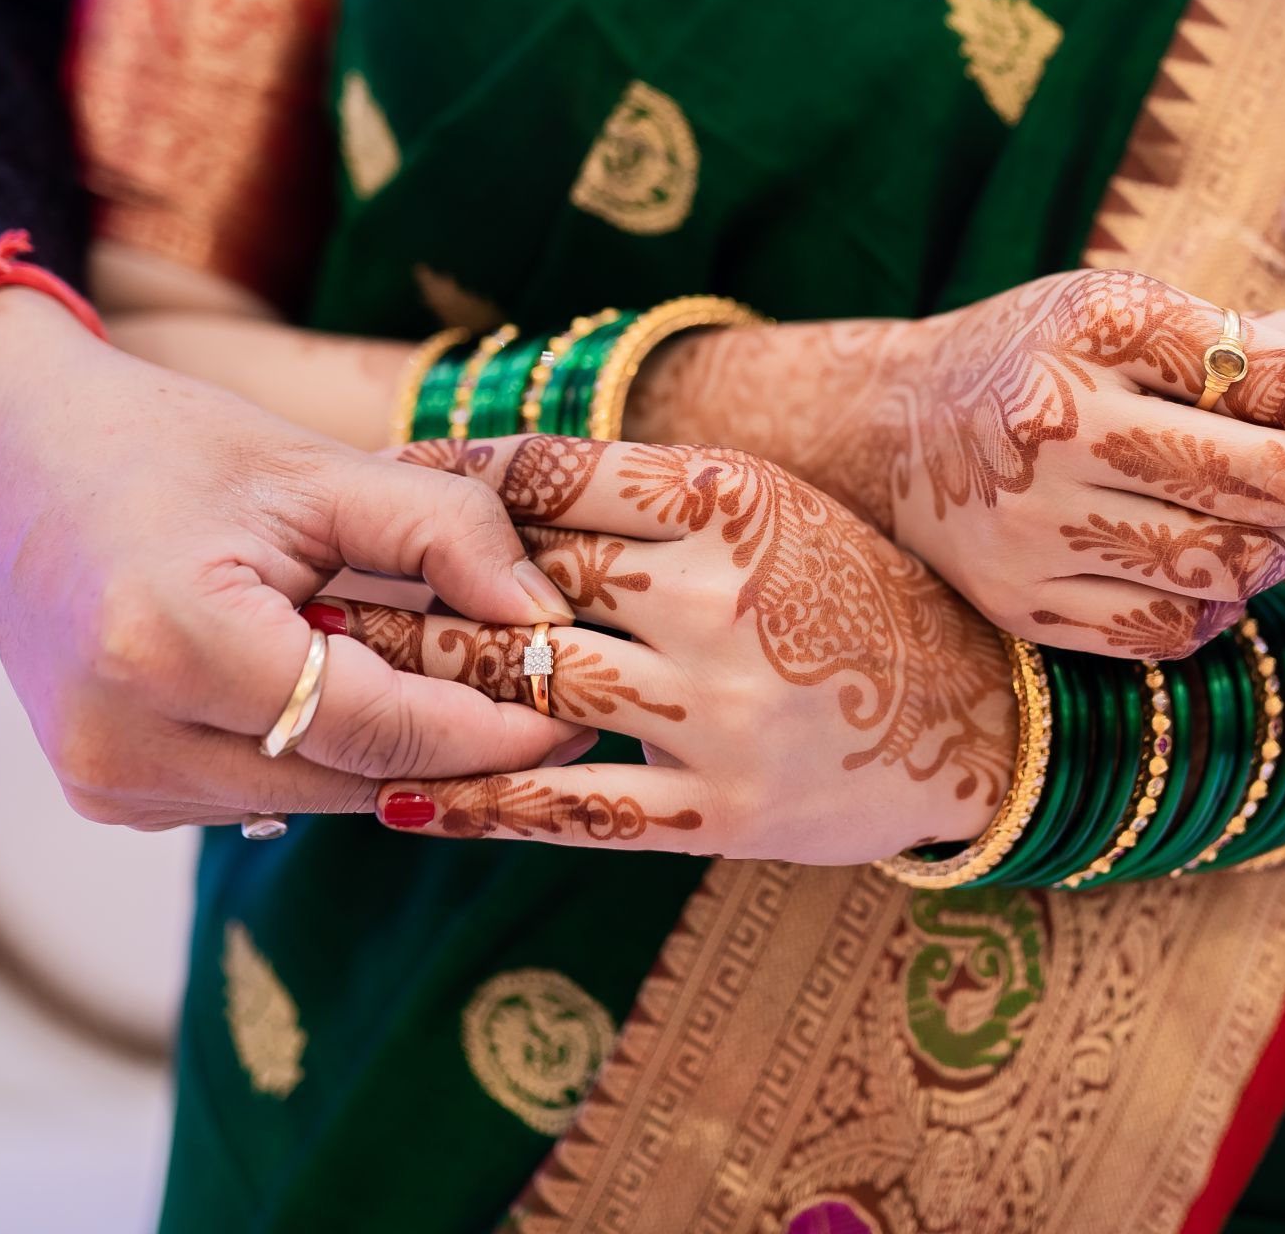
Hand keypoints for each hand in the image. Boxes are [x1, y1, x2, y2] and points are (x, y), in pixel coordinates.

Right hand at [0, 290, 581, 828]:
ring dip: (388, 745)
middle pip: (354, 778)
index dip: (496, 727)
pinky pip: (258, 790)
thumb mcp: (315, 467)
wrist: (11, 453)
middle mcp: (125, 742)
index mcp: (170, 644)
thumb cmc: (164, 445)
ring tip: (445, 665)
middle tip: (553, 695)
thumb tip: (547, 619)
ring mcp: (108, 783)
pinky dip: (316, 746)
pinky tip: (335, 674)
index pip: (380, 727)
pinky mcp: (108, 798)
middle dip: (459, 740)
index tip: (583, 707)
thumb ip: (445, 534)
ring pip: (313, 794)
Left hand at [351, 436, 1013, 862]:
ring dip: (422, 686)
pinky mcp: (723, 811)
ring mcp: (721, 713)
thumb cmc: (847, 592)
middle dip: (410, 587)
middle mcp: (721, 600)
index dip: (452, 479)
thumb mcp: (765, 507)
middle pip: (524, 583)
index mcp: (732, 503)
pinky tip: (403, 796)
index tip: (381, 487)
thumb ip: (646, 492)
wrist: (973, 720)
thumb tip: (488, 473)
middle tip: (311, 587)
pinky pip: (574, 808)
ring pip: (531, 691)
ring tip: (330, 678)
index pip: (554, 475)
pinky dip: (478, 803)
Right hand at [628, 270, 1284, 658]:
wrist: (893, 434)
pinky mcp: (1025, 606)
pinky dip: (1219, 603)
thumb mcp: (1154, 314)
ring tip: (1265, 519)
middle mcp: (1059, 421)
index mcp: (1101, 324)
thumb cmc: (1056, 356)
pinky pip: (1179, 628)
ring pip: (1236, 565)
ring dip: (1283, 550)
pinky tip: (1201, 563)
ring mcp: (1035, 523)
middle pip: (1272, 480)